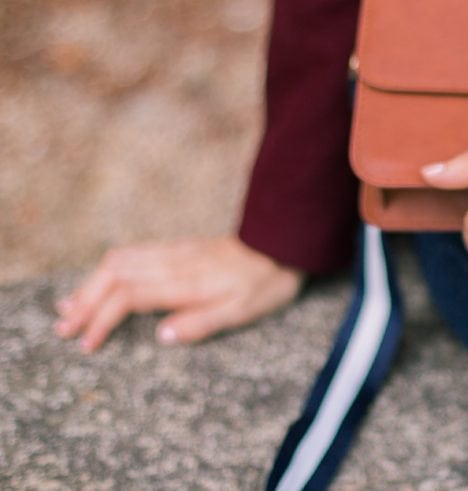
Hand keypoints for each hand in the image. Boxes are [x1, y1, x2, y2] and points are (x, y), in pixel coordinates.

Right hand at [53, 236, 304, 352]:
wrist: (282, 243)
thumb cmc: (267, 282)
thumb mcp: (242, 310)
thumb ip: (201, 323)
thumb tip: (161, 337)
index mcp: (185, 281)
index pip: (128, 296)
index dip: (102, 319)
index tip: (88, 343)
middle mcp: (173, 261)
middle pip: (112, 274)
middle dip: (84, 301)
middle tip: (65, 328)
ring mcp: (175, 251)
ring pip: (118, 260)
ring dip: (90, 284)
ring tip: (70, 307)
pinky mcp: (179, 247)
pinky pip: (133, 253)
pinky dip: (107, 270)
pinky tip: (101, 281)